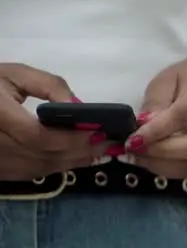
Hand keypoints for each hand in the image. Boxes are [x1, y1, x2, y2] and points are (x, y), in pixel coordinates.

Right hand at [0, 64, 103, 179]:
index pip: (36, 135)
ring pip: (39, 167)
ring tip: (99, 151)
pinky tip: (76, 157)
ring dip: (72, 161)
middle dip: (79, 150)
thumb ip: (49, 86)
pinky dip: (57, 166)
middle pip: (42, 154)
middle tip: (108, 144)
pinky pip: (31, 172)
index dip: (70, 138)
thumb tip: (78, 106)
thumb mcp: (17, 74)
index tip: (99, 132)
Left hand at [127, 56, 186, 178]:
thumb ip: (155, 102)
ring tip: (139, 157)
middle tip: (134, 150)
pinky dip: (170, 170)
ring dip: (161, 165)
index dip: (155, 132)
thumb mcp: (166, 80)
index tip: (132, 140)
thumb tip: (144, 127)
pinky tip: (154, 161)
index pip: (182, 117)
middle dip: (160, 153)